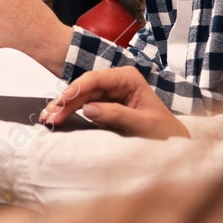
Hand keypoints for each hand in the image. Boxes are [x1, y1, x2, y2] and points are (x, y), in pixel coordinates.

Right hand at [39, 66, 188, 138]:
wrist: (174, 143)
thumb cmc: (165, 131)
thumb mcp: (142, 124)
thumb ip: (116, 114)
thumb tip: (88, 109)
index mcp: (128, 78)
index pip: (96, 79)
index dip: (76, 90)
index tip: (62, 101)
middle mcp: (117, 82)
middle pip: (84, 88)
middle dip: (65, 101)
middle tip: (50, 114)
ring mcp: (110, 92)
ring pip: (80, 97)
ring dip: (64, 108)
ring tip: (48, 118)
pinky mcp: (105, 104)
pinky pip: (84, 106)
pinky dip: (70, 113)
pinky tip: (58, 117)